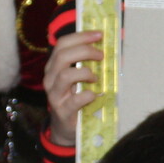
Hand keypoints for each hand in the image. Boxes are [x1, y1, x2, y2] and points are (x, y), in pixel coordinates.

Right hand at [43, 29, 103, 145]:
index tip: (99, 35)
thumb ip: (90, 63)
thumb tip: (112, 48)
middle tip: (101, 55)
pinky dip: (88, 95)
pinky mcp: (62, 111)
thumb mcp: (80, 79)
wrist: (66, 127)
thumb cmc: (76, 98)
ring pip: (65, 76)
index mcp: (54, 66)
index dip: (80, 36)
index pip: (62, 44)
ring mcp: (55, 95)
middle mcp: (51, 78)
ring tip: (96, 78)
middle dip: (84, 51)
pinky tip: (95, 95)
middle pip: (62, 56)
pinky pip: (74, 100)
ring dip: (85, 72)